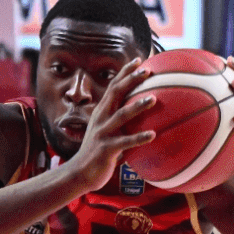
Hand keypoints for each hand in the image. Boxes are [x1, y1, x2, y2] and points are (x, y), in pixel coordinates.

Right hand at [62, 57, 159, 190]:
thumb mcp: (108, 133)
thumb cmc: (98, 154)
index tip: (139, 60)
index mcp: (101, 112)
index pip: (113, 86)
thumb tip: (142, 118)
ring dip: (137, 106)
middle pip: (116, 93)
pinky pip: (125, 142)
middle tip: (147, 71)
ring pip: (121, 115)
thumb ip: (121, 124)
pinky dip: (139, 138)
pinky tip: (153, 135)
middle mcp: (100, 118)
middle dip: (131, 80)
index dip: (125, 72)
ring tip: (153, 99)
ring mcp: (102, 133)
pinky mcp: (106, 149)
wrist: (79, 174)